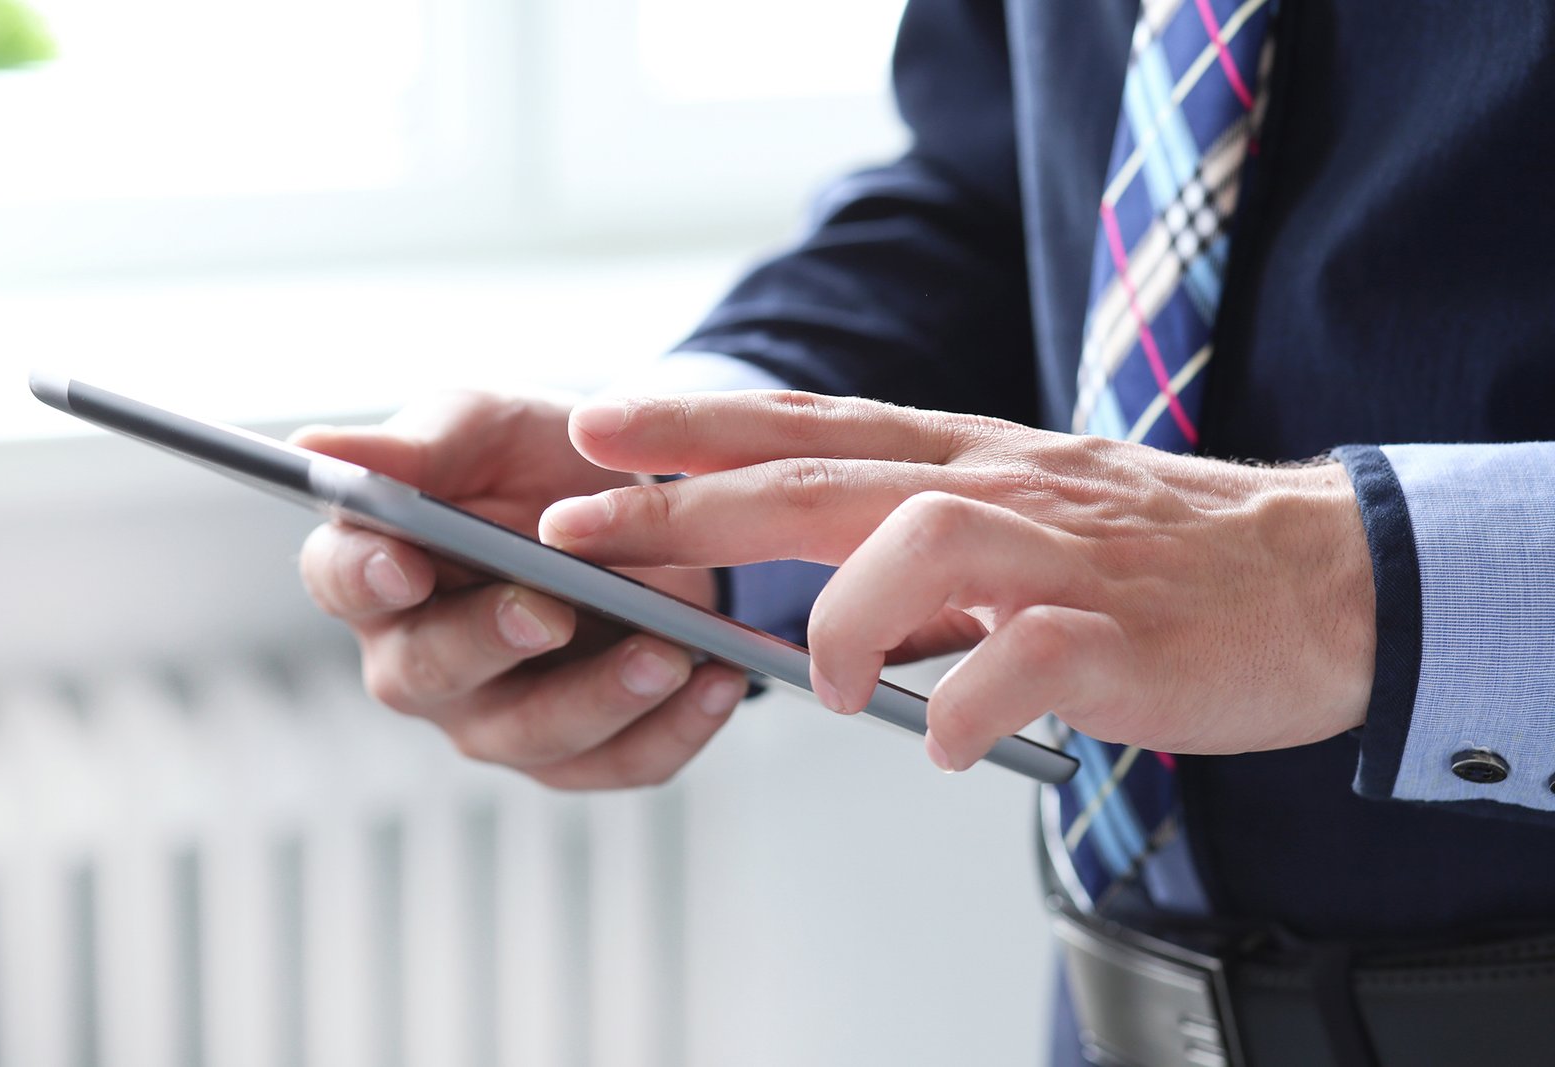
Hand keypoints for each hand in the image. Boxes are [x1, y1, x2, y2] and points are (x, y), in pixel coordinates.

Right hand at [294, 390, 745, 788]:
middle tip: (548, 610)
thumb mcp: (492, 428)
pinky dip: (674, 729)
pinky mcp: (579, 753)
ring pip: (530, 734)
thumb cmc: (543, 464)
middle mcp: (422, 656)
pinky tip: (716, 680)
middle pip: (428, 671)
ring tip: (665, 652)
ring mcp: (498, 717)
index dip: (363, 576)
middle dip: (488, 641)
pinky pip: (620, 763)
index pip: (339, 580)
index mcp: (382, 566)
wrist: (648, 509)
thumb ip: (419, 444)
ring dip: (599, 697)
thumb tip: (317, 445)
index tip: (403, 562)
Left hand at [538, 391, 1375, 772]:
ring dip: (841, 621)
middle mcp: (1000, 488)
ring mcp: (1058, 554)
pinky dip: (965, 710)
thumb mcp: (1026, 528)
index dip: (698, 426)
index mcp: (970, 462)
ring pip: (915, 543)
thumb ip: (926, 562)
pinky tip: (954, 744)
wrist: (1323, 579)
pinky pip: (1017, 663)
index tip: (595, 429)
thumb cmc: (1164, 562)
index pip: (813, 428)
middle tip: (574, 525)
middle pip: (820, 477)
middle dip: (685, 501)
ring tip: (826, 688)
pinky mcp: (1114, 632)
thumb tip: (830, 617)